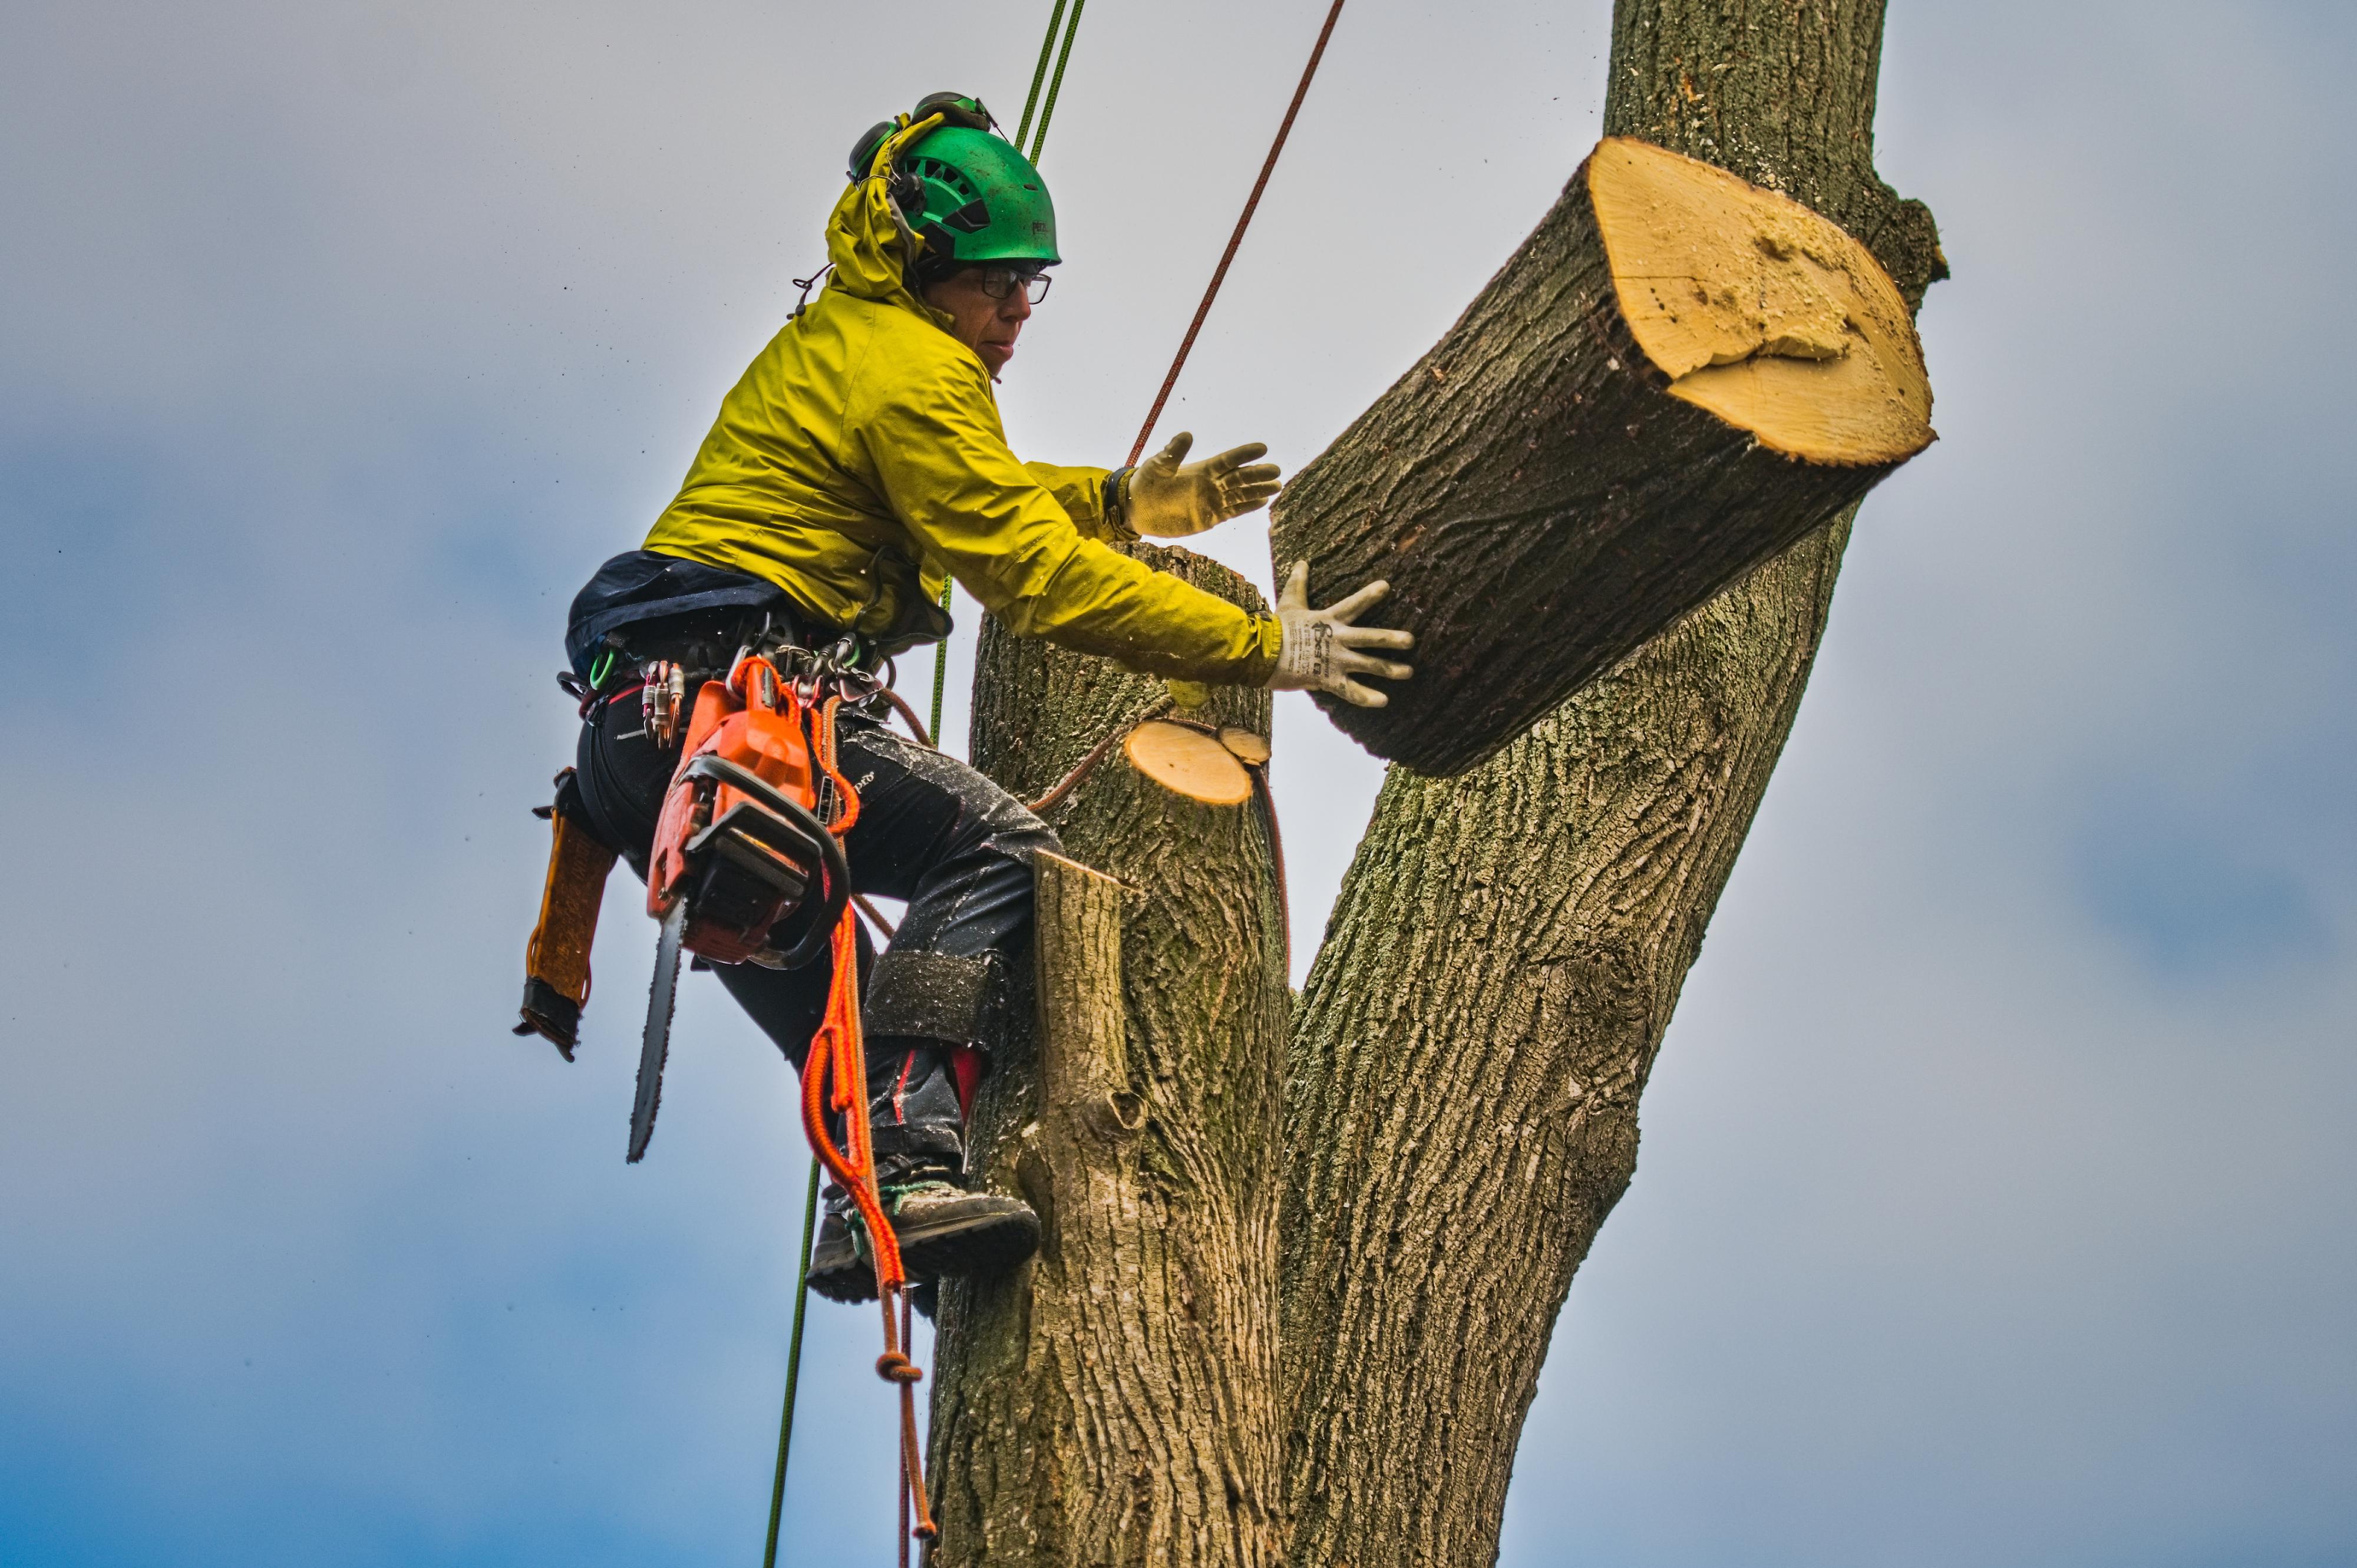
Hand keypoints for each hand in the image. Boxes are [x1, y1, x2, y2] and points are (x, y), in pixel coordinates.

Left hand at [1122, 432, 1282, 537]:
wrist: (1137, 509)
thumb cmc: (1145, 483)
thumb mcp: (1158, 466)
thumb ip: (1173, 452)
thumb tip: (1187, 434)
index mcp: (1201, 469)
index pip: (1227, 460)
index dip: (1244, 455)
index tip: (1262, 448)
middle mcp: (1210, 484)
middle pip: (1239, 478)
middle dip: (1258, 474)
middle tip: (1277, 471)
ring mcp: (1211, 501)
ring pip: (1240, 495)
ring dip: (1258, 490)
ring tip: (1277, 486)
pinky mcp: (1209, 517)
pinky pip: (1232, 511)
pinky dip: (1247, 507)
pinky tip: (1262, 502)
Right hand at [1265, 560, 1414, 707]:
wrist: (1262, 654)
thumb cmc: (1276, 628)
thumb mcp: (1289, 602)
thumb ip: (1299, 583)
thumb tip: (1302, 561)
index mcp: (1329, 620)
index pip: (1353, 604)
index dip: (1370, 595)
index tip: (1387, 586)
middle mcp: (1337, 639)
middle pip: (1370, 637)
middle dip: (1392, 639)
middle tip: (1411, 640)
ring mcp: (1335, 660)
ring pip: (1368, 664)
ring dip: (1390, 669)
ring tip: (1408, 672)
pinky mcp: (1328, 679)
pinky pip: (1351, 691)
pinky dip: (1367, 697)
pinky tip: (1383, 701)